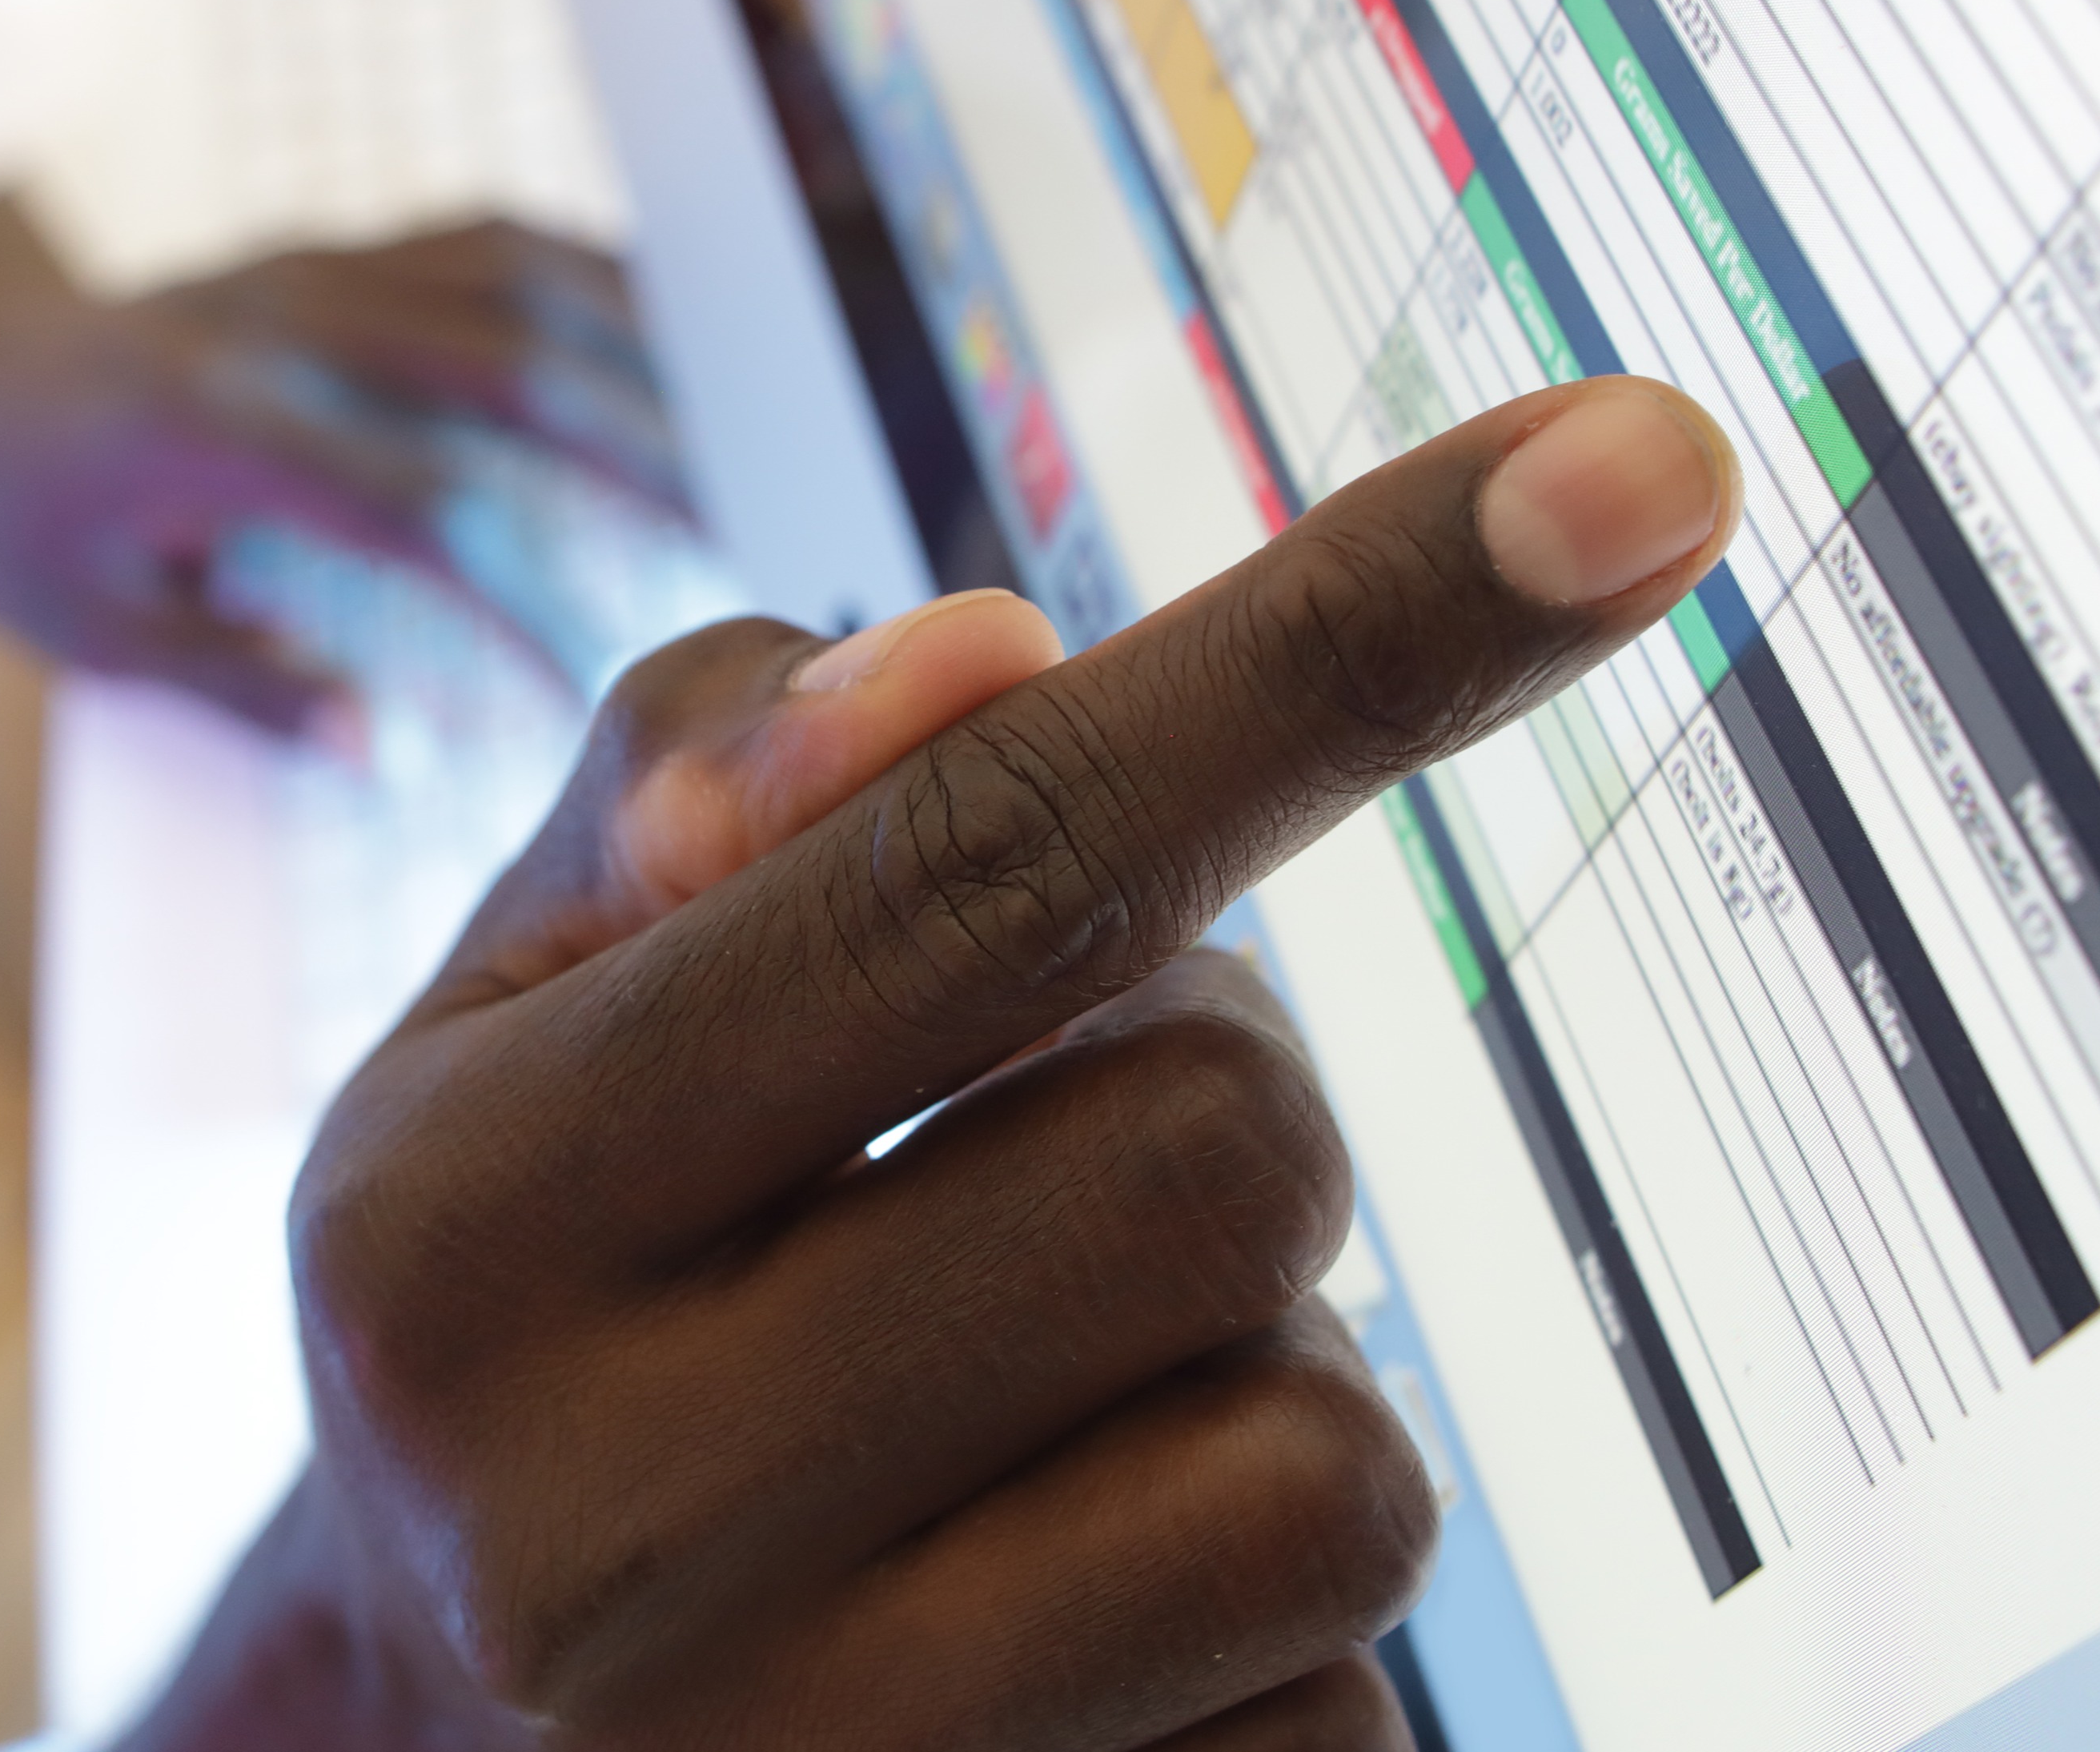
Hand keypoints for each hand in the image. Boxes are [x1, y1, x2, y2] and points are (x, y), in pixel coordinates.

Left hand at [0, 160, 674, 731]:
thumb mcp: (93, 634)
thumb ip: (246, 691)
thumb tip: (389, 753)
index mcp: (221, 434)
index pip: (426, 510)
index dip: (524, 596)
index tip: (586, 675)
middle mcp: (278, 329)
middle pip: (510, 368)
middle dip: (637, 454)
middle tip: (732, 532)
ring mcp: (302, 269)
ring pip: (515, 279)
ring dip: (631, 354)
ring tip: (723, 435)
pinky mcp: (315, 249)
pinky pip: (481, 238)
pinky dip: (580, 281)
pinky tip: (648, 343)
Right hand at [132, 375, 1739, 1749]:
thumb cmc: (536, 1308)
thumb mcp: (515, 1020)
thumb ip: (727, 777)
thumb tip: (996, 665)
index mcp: (462, 1225)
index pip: (990, 864)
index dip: (1339, 645)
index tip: (1637, 471)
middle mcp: (597, 1530)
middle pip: (1232, 1153)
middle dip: (1207, 1103)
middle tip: (1024, 1166)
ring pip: (1338, 1467)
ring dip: (1253, 1386)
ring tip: (1036, 1420)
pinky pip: (1349, 1718)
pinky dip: (1263, 1636)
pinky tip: (1059, 1625)